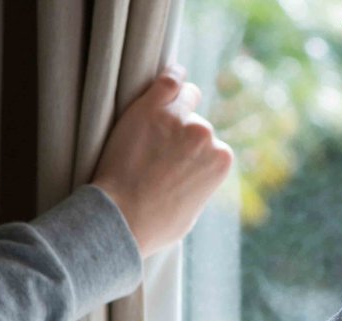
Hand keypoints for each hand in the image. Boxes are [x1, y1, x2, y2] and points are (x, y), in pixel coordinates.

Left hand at [92, 64, 233, 257]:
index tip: (174, 157)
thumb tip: (196, 177)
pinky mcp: (151, 108)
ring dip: (173, 107)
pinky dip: (170, 77)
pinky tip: (170, 75)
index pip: (212, 144)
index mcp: (221, 159)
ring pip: (184, 97)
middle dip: (183, 130)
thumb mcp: (193, 210)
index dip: (192, 151)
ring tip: (152, 123)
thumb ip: (201, 184)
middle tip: (159, 145)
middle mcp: (205, 135)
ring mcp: (179, 118)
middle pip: (198, 120)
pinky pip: (167, 80)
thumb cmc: (154, 225)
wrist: (120, 219)